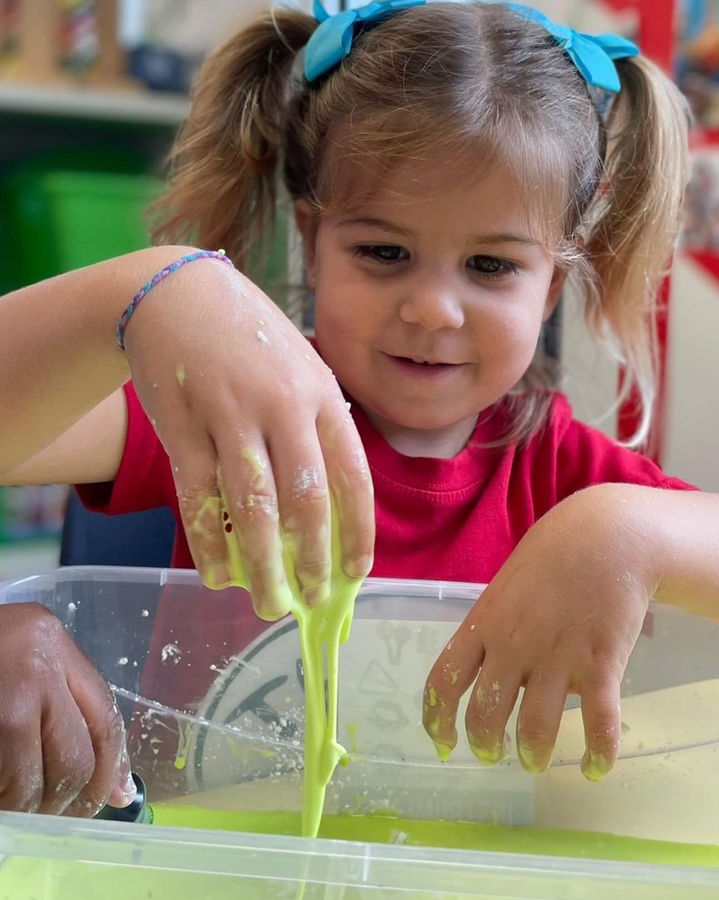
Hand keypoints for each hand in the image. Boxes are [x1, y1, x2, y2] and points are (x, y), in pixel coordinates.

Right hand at [0, 603, 133, 815]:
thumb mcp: (22, 659)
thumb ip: (66, 704)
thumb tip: (116, 787)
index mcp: (50, 641)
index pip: (105, 715)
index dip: (111, 767)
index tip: (113, 799)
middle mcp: (31, 664)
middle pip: (75, 757)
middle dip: (68, 801)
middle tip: (54, 815)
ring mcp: (1, 700)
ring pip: (30, 782)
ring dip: (27, 809)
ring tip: (17, 808)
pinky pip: (1, 782)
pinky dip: (3, 801)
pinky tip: (1, 799)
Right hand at [123, 256, 373, 619]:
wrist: (178, 294)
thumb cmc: (251, 340)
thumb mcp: (302, 368)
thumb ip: (318, 427)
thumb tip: (331, 508)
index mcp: (322, 394)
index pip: (352, 476)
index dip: (358, 531)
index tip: (357, 573)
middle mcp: (283, 407)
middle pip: (305, 502)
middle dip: (312, 561)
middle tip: (310, 602)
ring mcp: (231, 416)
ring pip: (252, 508)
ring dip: (262, 565)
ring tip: (268, 605)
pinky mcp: (185, 426)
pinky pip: (199, 498)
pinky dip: (208, 543)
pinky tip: (217, 573)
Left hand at [422, 486, 651, 779]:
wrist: (608, 536)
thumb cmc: (553, 557)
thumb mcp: (505, 587)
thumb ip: (492, 628)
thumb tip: (482, 668)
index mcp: (483, 625)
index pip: (444, 681)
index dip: (437, 720)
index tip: (443, 743)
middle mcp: (513, 646)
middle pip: (485, 714)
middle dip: (485, 745)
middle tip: (494, 754)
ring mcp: (557, 657)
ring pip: (535, 727)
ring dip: (533, 754)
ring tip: (534, 761)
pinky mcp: (600, 665)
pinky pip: (597, 724)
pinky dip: (598, 755)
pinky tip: (596, 768)